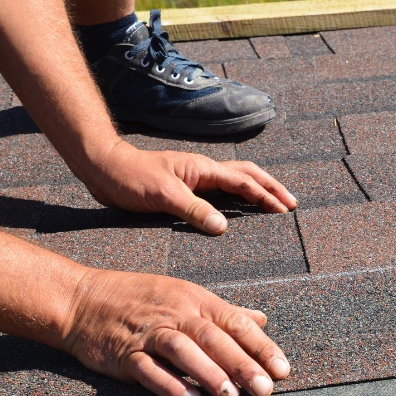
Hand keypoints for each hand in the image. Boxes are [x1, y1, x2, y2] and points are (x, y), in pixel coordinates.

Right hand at [63, 270, 289, 395]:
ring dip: (209, 374)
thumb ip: (224, 311)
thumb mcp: (185, 295)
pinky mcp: (125, 353)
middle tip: (265, 390)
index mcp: (194, 299)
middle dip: (242, 364)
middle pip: (214, 338)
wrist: (83, 299)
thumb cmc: (140, 298)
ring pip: (183, 350)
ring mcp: (148, 333)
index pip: (235, 321)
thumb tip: (261, 319)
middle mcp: (175, 313)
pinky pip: (149, 369)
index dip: (261, 346)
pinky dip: (169, 384)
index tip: (282, 369)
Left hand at [82, 141, 296, 233]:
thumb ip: (194, 210)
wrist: (104, 169)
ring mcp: (195, 178)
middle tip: (291, 203)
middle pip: (247, 174)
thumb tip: (223, 227)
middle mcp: (203, 171)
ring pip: (235, 180)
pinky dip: (237, 197)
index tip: (283, 210)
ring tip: (274, 203)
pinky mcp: (186, 188)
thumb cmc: (131, 178)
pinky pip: (220, 191)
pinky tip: (239, 209)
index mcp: (202, 169)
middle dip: (271, 188)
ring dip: (257, 189)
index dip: (265, 196)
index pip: (243, 182)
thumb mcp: (163, 195)